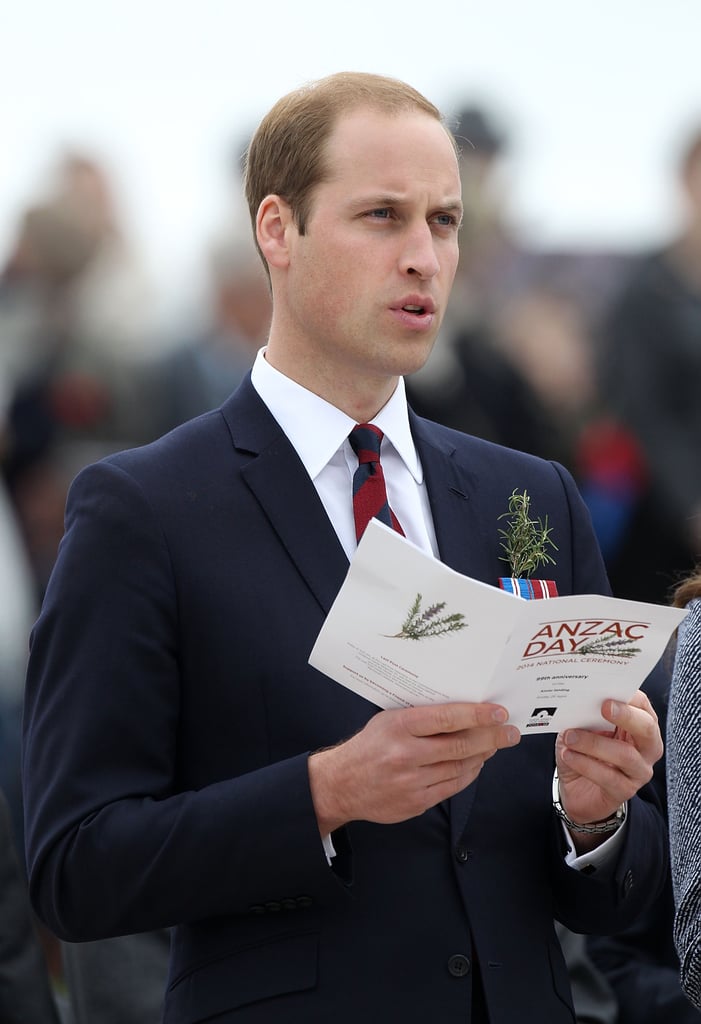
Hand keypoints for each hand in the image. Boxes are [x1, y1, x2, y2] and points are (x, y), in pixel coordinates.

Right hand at [308, 702, 519, 834]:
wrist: (342, 784)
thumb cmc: (369, 746)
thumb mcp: (389, 720)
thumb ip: (421, 717)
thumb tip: (462, 710)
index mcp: (399, 727)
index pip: (447, 718)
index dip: (477, 714)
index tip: (498, 712)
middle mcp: (406, 754)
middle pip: (461, 745)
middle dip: (492, 737)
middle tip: (510, 732)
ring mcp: (412, 782)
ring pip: (461, 767)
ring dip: (483, 755)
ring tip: (495, 745)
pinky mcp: (416, 802)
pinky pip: (452, 787)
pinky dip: (468, 773)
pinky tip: (476, 763)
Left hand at [555, 689, 662, 838]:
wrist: (576, 789)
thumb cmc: (582, 751)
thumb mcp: (582, 727)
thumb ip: (586, 713)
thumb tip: (580, 698)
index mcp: (639, 725)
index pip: (642, 705)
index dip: (629, 696)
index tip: (609, 691)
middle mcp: (647, 748)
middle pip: (647, 729)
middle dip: (626, 716)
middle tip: (603, 707)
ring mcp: (639, 771)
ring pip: (625, 754)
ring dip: (594, 743)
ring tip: (570, 737)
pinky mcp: (625, 791)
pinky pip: (608, 777)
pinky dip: (585, 764)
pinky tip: (568, 755)